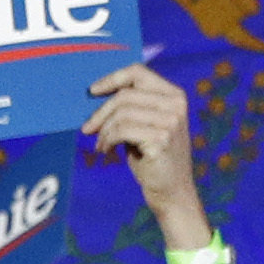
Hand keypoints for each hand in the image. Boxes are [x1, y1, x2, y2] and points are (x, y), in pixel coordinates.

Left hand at [82, 60, 206, 245]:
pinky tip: (105, 149)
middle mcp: (176, 105)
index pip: (138, 72)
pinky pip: (122, 130)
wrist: (172, 191)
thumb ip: (131, 107)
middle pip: (125, 95)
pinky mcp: (161, 140)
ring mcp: (171, 122)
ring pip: (121, 113)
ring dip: (104, 130)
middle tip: (87, 127)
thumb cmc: (152, 157)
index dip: (112, 78)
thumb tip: (95, 93)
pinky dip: (107, 139)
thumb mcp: (145, 125)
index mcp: (174, 95)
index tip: (92, 91)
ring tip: (100, 143)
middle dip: (101, 112)